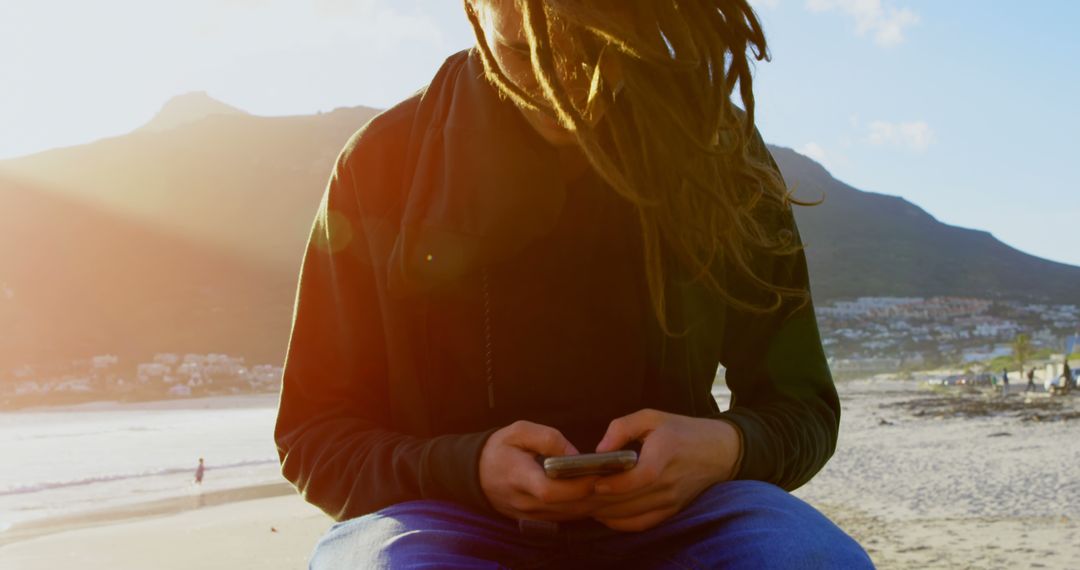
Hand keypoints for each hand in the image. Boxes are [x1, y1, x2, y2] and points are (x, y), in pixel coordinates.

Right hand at [478, 420, 602, 521]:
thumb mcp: (518, 431)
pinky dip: (584, 507)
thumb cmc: (500, 448)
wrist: (477, 473)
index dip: (575, 485)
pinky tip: (599, 494)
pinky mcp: (537, 520)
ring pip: (569, 514)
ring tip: (614, 485)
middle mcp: (525, 501)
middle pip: (566, 505)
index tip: (597, 473)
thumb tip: (574, 454)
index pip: (549, 490)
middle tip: (617, 478)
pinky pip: (566, 517)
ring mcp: (531, 515)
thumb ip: (547, 438)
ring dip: (593, 502)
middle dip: (594, 494)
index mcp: (518, 476)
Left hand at [589, 409, 740, 531]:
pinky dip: (619, 522)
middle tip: (574, 495)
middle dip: (599, 500)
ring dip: (605, 512)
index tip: (594, 483)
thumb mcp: (651, 417)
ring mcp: (672, 499)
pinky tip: (602, 514)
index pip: (642, 476)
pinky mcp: (671, 510)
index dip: (617, 484)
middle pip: (631, 499)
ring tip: (582, 503)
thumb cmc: (680, 430)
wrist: (719, 451)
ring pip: (632, 514)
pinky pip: (641, 523)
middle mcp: (670, 481)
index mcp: (666, 453)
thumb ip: (622, 428)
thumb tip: (599, 450)